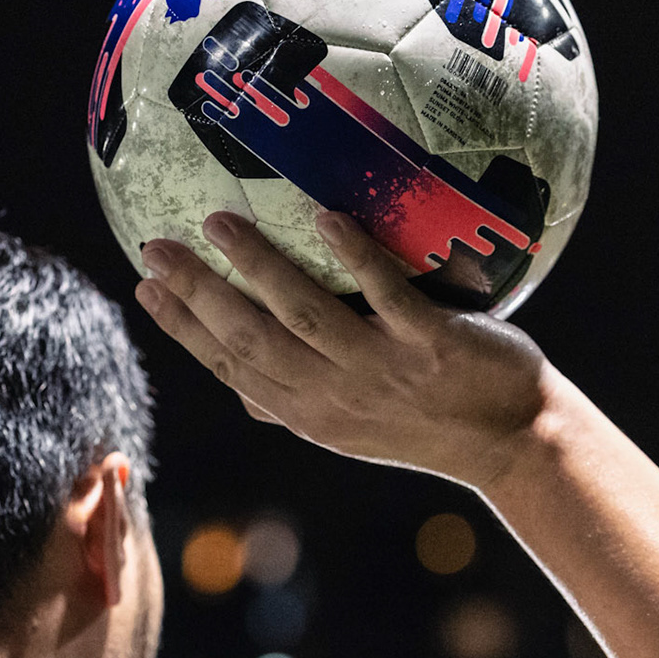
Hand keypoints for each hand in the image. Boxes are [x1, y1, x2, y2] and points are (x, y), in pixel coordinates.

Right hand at [135, 209, 554, 490]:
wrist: (515, 441)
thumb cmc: (429, 420)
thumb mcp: (352, 422)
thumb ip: (296, 398)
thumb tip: (235, 383)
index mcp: (308, 412)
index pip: (229, 367)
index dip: (183, 328)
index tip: (143, 287)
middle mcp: (334, 397)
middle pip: (250, 342)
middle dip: (198, 294)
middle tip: (157, 246)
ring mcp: (382, 372)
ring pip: (304, 317)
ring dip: (258, 268)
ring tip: (219, 222)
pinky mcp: (431, 347)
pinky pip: (386, 296)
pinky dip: (353, 257)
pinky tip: (326, 216)